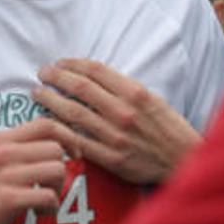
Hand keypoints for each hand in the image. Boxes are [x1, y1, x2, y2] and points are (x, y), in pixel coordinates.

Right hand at [0, 118, 76, 223]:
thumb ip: (19, 148)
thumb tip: (56, 146)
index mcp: (2, 140)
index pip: (46, 124)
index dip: (68, 136)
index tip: (73, 152)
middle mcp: (4, 153)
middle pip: (56, 149)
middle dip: (62, 170)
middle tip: (51, 185)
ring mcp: (6, 175)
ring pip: (56, 170)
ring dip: (58, 190)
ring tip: (44, 201)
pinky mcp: (7, 199)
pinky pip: (48, 196)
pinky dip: (50, 208)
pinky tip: (39, 213)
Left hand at [33, 59, 201, 183]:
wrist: (184, 160)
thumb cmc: (168, 128)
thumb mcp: (152, 99)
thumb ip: (124, 89)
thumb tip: (94, 77)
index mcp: (135, 93)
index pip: (95, 70)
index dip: (73, 63)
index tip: (60, 62)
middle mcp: (124, 112)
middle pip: (80, 88)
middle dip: (56, 77)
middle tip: (42, 73)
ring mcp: (116, 136)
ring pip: (74, 113)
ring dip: (51, 101)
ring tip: (38, 93)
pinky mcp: (111, 158)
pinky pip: (78, 142)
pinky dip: (61, 130)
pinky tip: (48, 122)